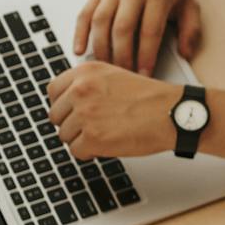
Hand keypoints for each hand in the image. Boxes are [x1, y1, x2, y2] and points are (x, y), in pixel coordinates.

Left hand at [47, 61, 180, 158]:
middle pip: (55, 115)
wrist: (172, 113)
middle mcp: (81, 90)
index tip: (70, 110)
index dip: (62, 104)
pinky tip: (107, 144)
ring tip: (105, 133)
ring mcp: (85, 114)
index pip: (52, 90)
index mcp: (86, 72)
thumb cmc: (150, 98)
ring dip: (81, 139)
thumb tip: (67, 102)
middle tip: (93, 125)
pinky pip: (76, 151)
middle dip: (71, 124)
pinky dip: (90, 152)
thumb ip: (88, 84)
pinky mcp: (92, 138)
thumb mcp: (115, 76)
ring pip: (64, 135)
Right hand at [74, 0, 201, 72]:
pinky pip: (84, 14)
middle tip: (124, 77)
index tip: (145, 74)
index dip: (147, 55)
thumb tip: (186, 53)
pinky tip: (80, 51)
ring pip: (101, 23)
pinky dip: (80, 34)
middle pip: (122, 29)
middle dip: (122, 57)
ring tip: (105, 70)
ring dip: (101, 49)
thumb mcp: (189, 0)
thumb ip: (192, 29)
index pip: (150, 30)